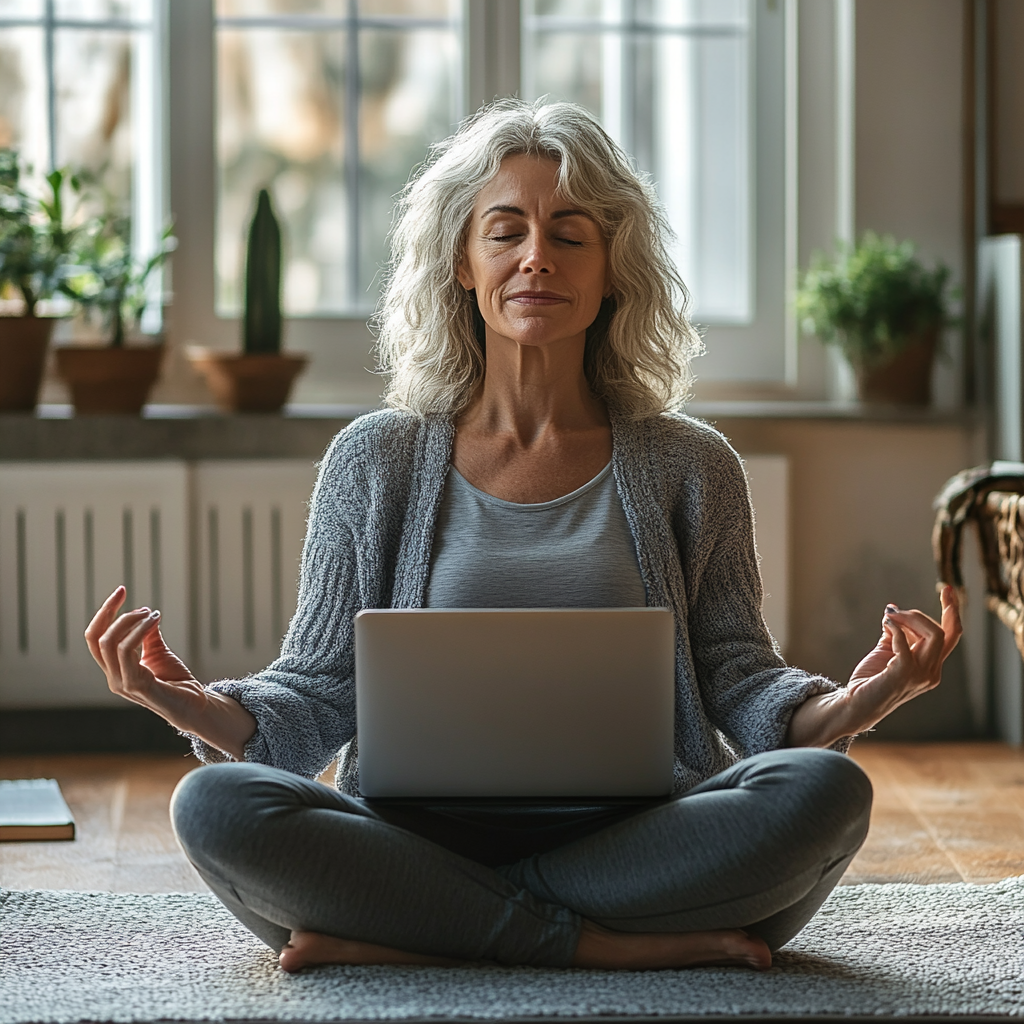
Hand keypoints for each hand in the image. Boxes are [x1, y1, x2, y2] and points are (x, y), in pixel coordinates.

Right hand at [85, 586, 207, 730]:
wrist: (194, 705)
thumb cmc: (176, 681)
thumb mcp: (158, 652)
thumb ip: (147, 636)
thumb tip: (145, 613)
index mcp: (114, 670)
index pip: (95, 638)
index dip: (104, 613)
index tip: (121, 591)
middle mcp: (113, 678)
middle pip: (96, 638)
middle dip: (111, 612)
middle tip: (132, 599)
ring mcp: (123, 683)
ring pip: (110, 643)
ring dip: (130, 621)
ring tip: (150, 613)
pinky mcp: (137, 685)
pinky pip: (127, 652)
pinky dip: (139, 631)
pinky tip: (153, 621)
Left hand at [842, 585, 961, 733]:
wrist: (855, 703)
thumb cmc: (872, 679)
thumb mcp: (887, 650)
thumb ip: (896, 633)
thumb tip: (894, 610)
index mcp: (931, 664)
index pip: (952, 635)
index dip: (952, 611)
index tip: (947, 589)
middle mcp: (931, 671)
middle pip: (943, 632)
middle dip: (921, 614)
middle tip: (895, 612)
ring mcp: (920, 675)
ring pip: (933, 635)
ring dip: (910, 619)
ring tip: (890, 618)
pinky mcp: (902, 675)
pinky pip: (907, 645)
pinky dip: (897, 629)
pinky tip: (886, 623)